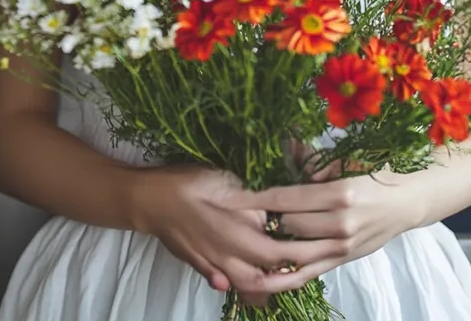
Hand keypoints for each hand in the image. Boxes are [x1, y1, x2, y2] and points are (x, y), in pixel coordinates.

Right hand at [131, 163, 350, 307]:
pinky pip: (226, 283)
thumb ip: (253, 204)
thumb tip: (272, 218)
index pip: (278, 254)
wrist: (150, 199)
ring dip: (268, 286)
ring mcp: (213, 265)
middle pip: (265, 279)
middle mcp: (228, 258)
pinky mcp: (201, 265)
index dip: (300, 253)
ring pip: (246, 286)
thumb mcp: (226, 183)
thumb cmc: (189, 184)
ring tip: (286, 278)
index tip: (320, 246)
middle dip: (288, 276)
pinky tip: (255, 286)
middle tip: (310, 266)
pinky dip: (244, 288)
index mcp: (237, 237)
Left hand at [228, 167, 421, 296]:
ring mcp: (341, 247)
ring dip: (266, 250)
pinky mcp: (342, 261)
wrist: (405, 203)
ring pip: (293, 254)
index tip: (231, 199)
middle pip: (288, 226)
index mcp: (339, 193)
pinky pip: (307, 274)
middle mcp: (340, 223)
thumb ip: (313, 159)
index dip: (256, 199)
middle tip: (235, 217)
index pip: (288, 198)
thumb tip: (286, 142)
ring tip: (238, 247)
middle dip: (261, 221)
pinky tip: (260, 278)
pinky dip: (282, 278)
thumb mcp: (345, 163)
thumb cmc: (373, 176)